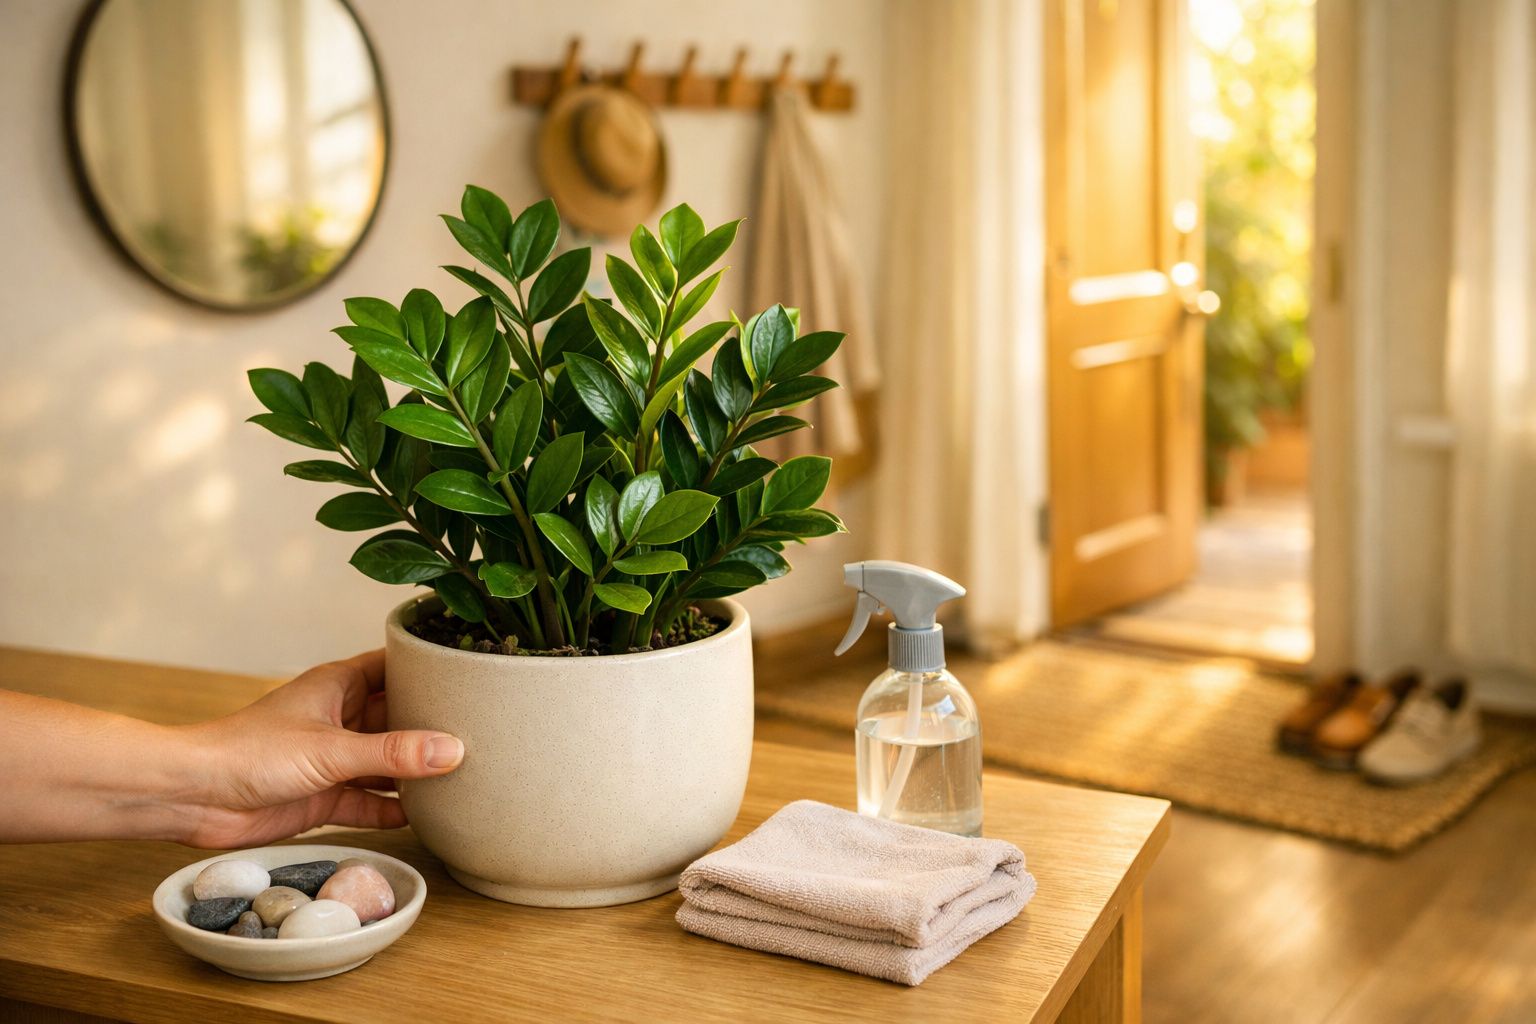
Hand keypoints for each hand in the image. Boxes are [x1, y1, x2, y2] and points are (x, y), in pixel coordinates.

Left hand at [175, 650, 461, 848]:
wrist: (192, 799)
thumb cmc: (248, 753)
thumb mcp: (331, 750)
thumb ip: (393, 753)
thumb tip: (453, 750)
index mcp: (338, 685)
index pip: (395, 665)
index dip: (430, 667)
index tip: (473, 672)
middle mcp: (340, 718)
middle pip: (399, 716)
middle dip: (434, 725)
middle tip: (485, 731)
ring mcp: (333, 760)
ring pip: (387, 762)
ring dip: (417, 772)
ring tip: (467, 775)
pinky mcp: (324, 798)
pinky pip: (370, 802)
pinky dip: (394, 808)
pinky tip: (426, 816)